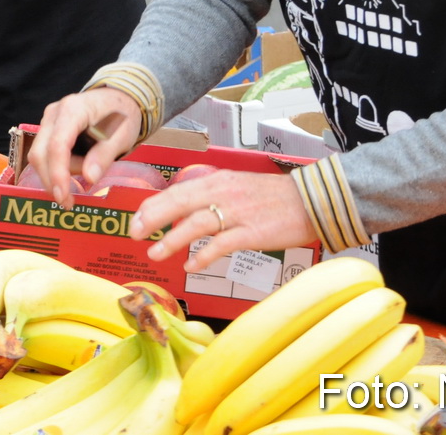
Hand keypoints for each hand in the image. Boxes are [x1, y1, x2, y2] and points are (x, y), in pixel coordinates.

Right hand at [28, 88, 142, 208]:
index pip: (57, 145)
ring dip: (57, 174)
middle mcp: (54, 113)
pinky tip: (73, 174)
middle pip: (41, 153)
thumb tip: (89, 178)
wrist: (118, 99)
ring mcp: (48, 120)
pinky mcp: (48, 129)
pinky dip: (57, 169)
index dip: (57, 173)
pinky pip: (45, 154)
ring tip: (84, 176)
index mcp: (73, 110)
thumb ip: (104, 155)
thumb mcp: (122, 136)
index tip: (63, 196)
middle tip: (69, 202)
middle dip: (53, 180)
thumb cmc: (121, 115)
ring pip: (40, 155)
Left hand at [129, 170, 317, 270]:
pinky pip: (221, 245)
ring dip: (172, 240)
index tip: (136, 220)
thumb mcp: (236, 186)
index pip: (176, 191)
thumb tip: (183, 210)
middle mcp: (223, 192)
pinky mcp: (252, 232)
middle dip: (152, 219)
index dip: (153, 206)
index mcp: (217, 180)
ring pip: (196, 224)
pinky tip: (190, 266)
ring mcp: (237, 213)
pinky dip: (203, 255)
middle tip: (134, 235)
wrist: (310, 200)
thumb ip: (210, 195)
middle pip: (179, 203)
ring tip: (154, 254)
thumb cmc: (271, 196)